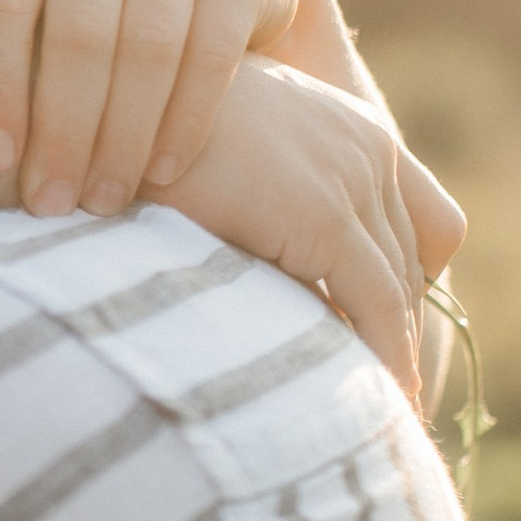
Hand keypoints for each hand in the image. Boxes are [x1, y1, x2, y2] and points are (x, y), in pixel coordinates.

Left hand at [0, 0, 308, 215]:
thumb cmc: (84, 13)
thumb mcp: (26, 15)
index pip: (0, 9)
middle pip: (77, 37)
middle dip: (62, 133)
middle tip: (52, 205)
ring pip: (146, 48)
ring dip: (122, 138)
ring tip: (104, 200)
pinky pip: (209, 53)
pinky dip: (184, 121)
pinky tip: (161, 172)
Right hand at [160, 59, 465, 399]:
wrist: (103, 110)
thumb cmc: (142, 139)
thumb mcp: (221, 159)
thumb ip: (265, 196)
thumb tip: (270, 267)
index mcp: (348, 127)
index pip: (416, 224)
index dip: (403, 288)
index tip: (380, 338)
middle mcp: (367, 146)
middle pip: (411, 260)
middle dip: (399, 330)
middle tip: (389, 395)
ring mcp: (350, 176)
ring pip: (398, 287)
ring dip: (393, 351)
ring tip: (384, 410)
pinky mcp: (325, 216)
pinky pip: (376, 303)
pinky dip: (384, 355)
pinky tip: (376, 397)